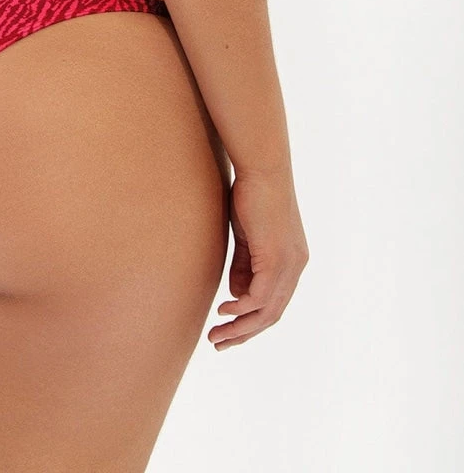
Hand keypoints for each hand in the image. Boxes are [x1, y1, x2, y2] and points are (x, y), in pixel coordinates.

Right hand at [208, 171, 308, 349]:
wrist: (263, 169)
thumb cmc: (253, 195)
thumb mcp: (248, 237)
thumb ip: (245, 266)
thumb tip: (237, 295)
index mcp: (292, 262)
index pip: (274, 303)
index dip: (251, 320)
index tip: (227, 328)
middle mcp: (295, 267)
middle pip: (271, 314)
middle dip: (244, 333)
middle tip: (219, 343)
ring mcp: (288, 264)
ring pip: (266, 310)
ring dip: (240, 327)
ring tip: (217, 336)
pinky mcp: (276, 258)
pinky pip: (260, 295)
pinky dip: (241, 307)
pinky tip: (224, 311)